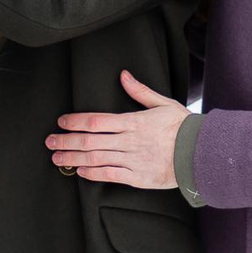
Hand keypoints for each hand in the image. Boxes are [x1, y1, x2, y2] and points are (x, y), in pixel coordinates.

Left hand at [48, 71, 187, 188]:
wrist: (201, 154)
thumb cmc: (183, 127)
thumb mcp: (163, 103)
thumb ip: (140, 91)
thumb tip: (123, 75)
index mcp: (134, 122)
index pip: (96, 120)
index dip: (75, 121)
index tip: (61, 122)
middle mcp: (129, 141)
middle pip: (90, 141)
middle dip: (66, 141)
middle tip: (50, 142)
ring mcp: (133, 160)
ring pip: (96, 159)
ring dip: (74, 158)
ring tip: (58, 158)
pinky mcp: (138, 177)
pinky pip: (110, 175)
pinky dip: (93, 173)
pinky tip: (80, 171)